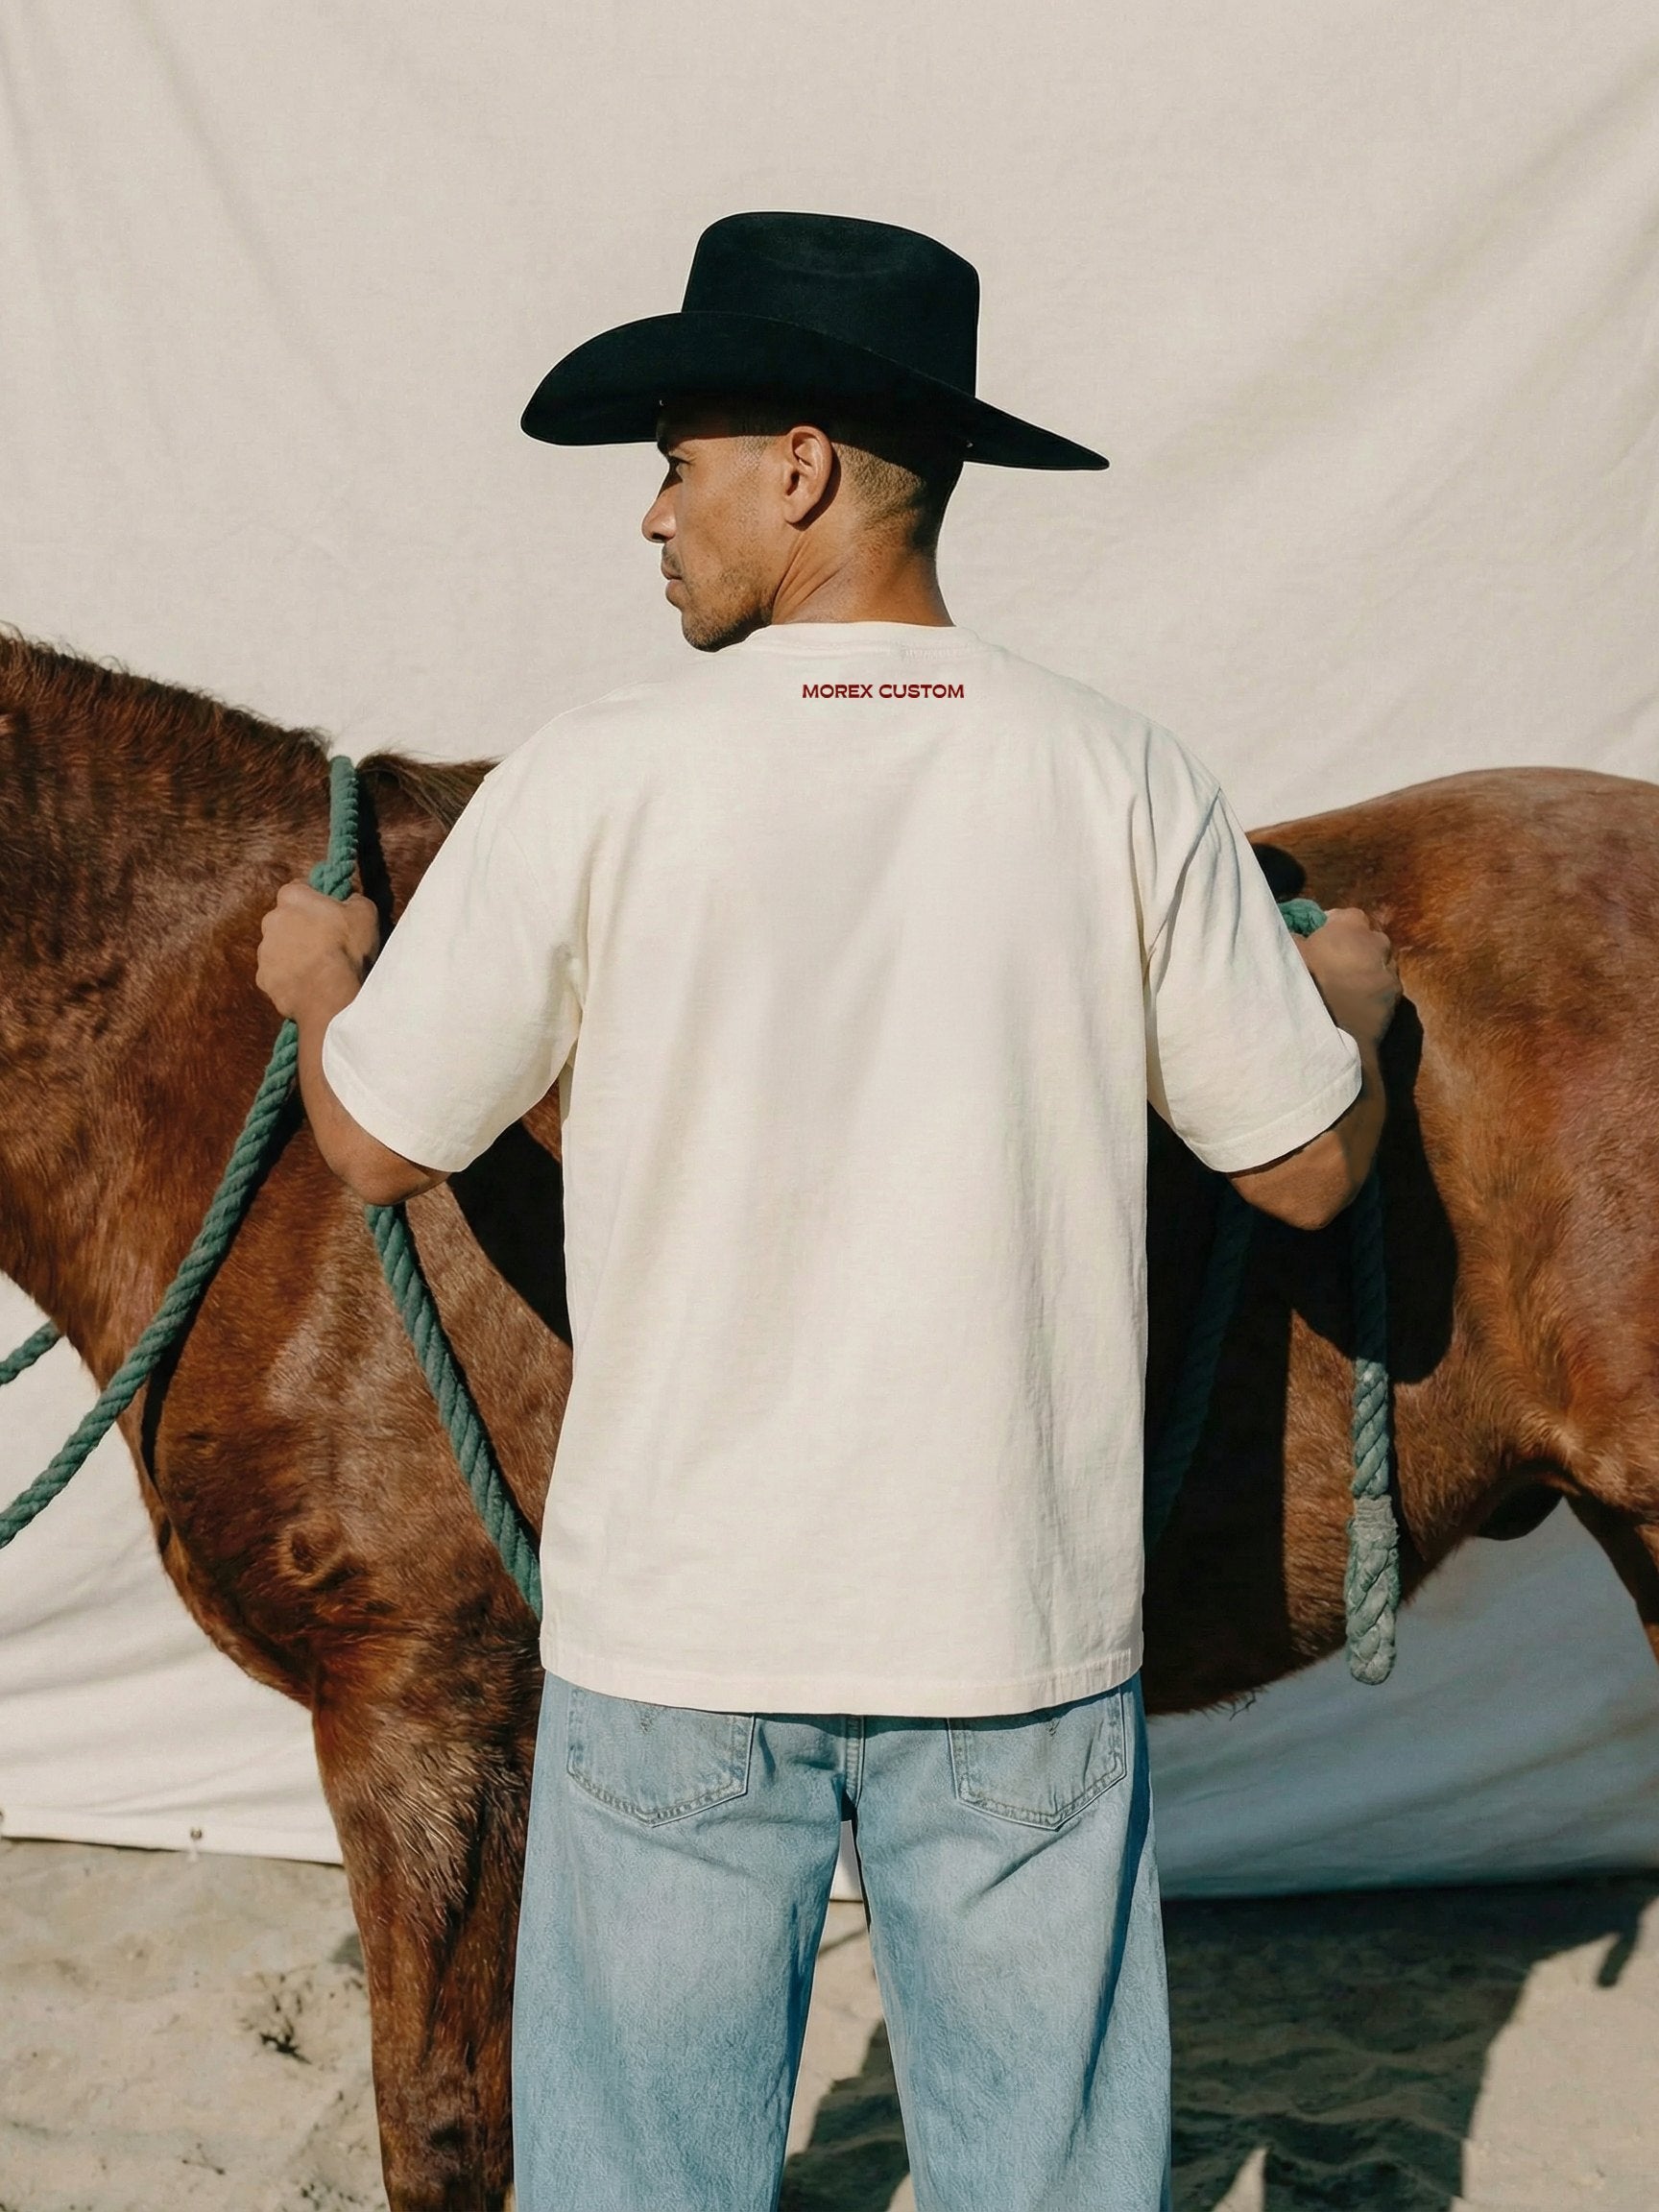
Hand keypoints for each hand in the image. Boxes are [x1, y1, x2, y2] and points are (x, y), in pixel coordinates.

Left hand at [256, 882, 379, 1018]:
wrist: (332, 995)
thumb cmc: (347, 949)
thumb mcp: (366, 913)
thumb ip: (354, 899)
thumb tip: (351, 899)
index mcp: (292, 899)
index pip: (296, 889)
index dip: (311, 898)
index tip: (324, 909)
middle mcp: (271, 921)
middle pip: (283, 919)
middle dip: (299, 927)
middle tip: (323, 941)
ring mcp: (264, 952)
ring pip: (277, 948)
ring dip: (292, 954)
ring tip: (317, 968)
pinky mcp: (263, 979)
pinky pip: (276, 974)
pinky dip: (289, 978)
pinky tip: (308, 984)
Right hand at [1295, 906, 1400, 1049]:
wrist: (1333, 1028)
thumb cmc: (1308, 981)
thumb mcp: (1290, 952)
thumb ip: (1294, 935)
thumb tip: (1294, 932)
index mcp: (1352, 924)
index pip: (1345, 915)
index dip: (1330, 927)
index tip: (1317, 941)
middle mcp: (1378, 941)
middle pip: (1366, 939)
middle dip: (1353, 948)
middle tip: (1332, 965)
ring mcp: (1390, 970)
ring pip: (1378, 963)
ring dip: (1366, 970)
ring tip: (1345, 987)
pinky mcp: (1397, 996)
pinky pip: (1383, 988)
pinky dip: (1373, 992)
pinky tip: (1356, 1004)